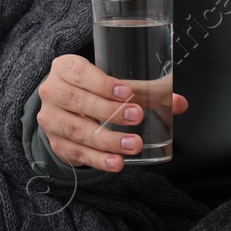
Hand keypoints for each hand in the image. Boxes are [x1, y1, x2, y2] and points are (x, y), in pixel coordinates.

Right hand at [37, 54, 187, 173]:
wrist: (63, 106)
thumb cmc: (92, 88)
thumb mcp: (111, 82)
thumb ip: (145, 90)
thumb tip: (179, 103)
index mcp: (65, 68)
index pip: (80, 73)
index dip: (102, 83)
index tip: (127, 92)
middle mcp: (53, 92)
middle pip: (78, 102)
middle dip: (109, 111)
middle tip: (137, 117)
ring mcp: (51, 120)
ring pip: (78, 131)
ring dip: (108, 140)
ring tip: (133, 145)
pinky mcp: (57, 143)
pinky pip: (77, 153)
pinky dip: (99, 160)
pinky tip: (117, 162)